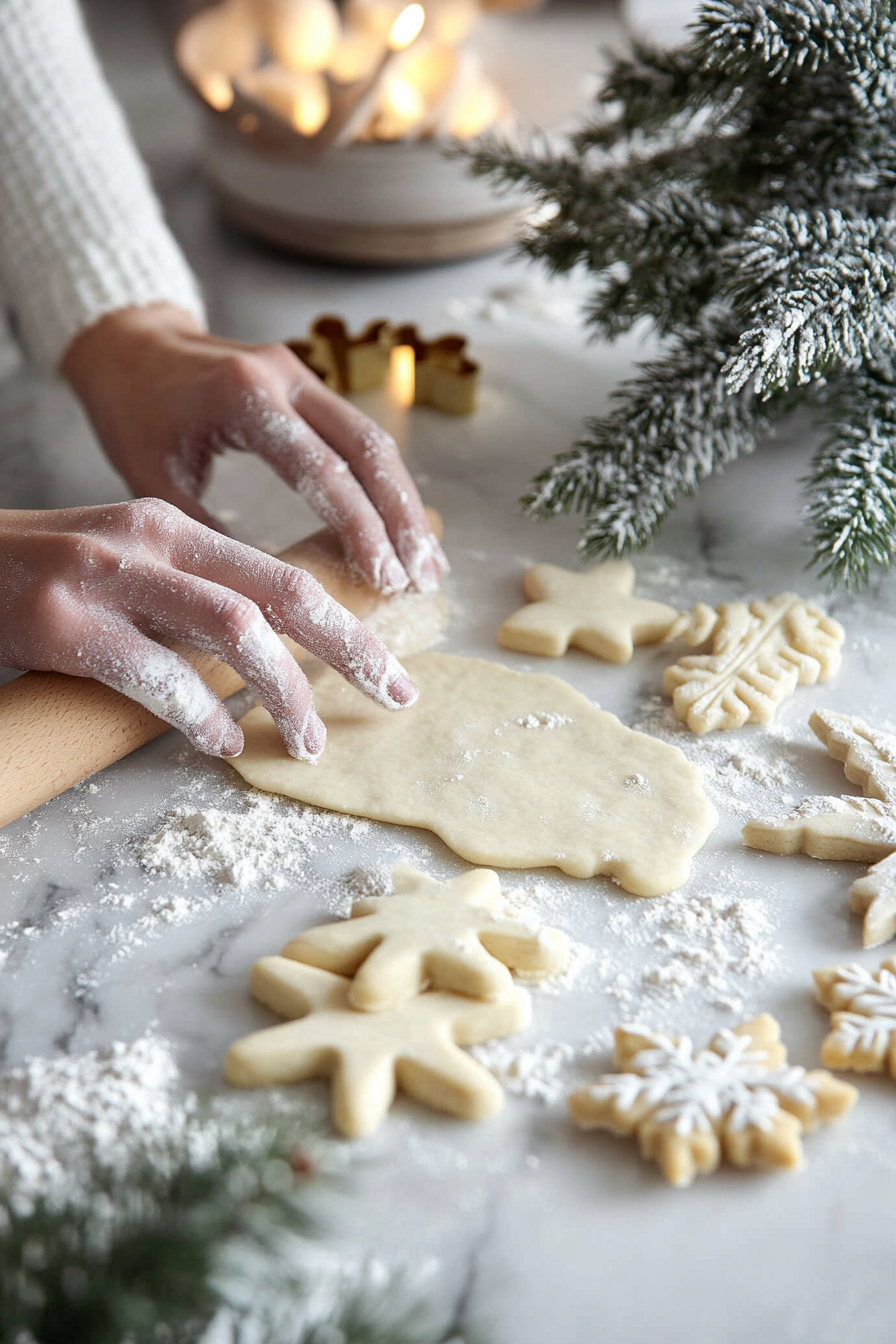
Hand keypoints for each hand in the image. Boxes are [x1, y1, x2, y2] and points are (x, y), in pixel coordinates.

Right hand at [0, 501, 417, 757]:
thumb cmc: (52, 580)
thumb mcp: (135, 567)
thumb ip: (198, 598)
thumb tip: (276, 656)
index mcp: (178, 528)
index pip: (286, 573)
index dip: (350, 621)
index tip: (391, 666)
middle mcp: (154, 542)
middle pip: (282, 593)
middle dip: (351, 648)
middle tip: (394, 695)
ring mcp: (110, 579)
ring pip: (233, 629)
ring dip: (284, 691)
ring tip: (306, 741)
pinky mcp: (67, 625)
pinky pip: (155, 673)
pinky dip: (199, 712)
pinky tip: (221, 741)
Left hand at [61, 303, 447, 595]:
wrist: (127, 344)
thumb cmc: (131, 413)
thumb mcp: (152, 479)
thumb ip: (205, 530)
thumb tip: (257, 595)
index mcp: (243, 396)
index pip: (322, 468)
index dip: (361, 527)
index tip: (385, 579)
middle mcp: (284, 376)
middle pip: (367, 450)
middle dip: (401, 520)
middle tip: (423, 581)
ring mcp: (302, 375)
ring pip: (373, 442)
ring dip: (406, 506)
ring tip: (429, 567)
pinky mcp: (310, 384)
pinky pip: (360, 437)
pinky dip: (387, 486)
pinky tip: (405, 530)